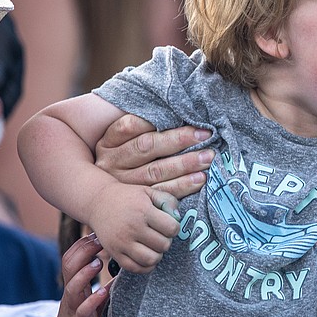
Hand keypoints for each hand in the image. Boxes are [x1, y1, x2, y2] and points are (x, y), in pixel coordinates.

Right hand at [46, 233, 108, 316]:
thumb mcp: (91, 306)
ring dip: (85, 273)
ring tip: (99, 263)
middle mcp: (71, 295)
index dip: (83, 244)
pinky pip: (83, 311)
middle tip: (100, 240)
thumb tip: (118, 275)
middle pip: (69, 266)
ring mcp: (72, 309)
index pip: (72, 258)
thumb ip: (100, 290)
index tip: (99, 233)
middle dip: (83, 250)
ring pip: (72, 286)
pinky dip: (93, 301)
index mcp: (74, 288)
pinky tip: (104, 293)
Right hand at [86, 180, 180, 273]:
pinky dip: (145, 266)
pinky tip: (145, 255)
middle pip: (164, 245)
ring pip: (151, 260)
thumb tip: (177, 218)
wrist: (98, 202)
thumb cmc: (128, 197)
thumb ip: (168, 200)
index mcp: (143, 211)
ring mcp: (122, 243)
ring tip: (153, 246)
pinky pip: (136, 269)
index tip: (168, 224)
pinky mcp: (114, 253)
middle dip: (166, 240)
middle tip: (159, 235)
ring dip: (157, 254)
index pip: (172, 228)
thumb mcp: (149, 192)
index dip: (174, 227)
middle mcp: (132, 228)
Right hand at [95, 114, 212, 198]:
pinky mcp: (138, 201)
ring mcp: (123, 184)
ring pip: (156, 171)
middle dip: (179, 140)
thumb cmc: (126, 160)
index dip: (155, 120)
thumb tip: (178, 114)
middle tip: (205, 135)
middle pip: (147, 147)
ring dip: (185, 163)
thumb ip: (144, 128)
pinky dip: (183, 185)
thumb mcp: (124, 142)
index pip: (130, 126)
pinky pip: (162, 192)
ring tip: (207, 157)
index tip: (184, 116)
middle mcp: (112, 163)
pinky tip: (199, 179)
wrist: (108, 202)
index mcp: (108, 143)